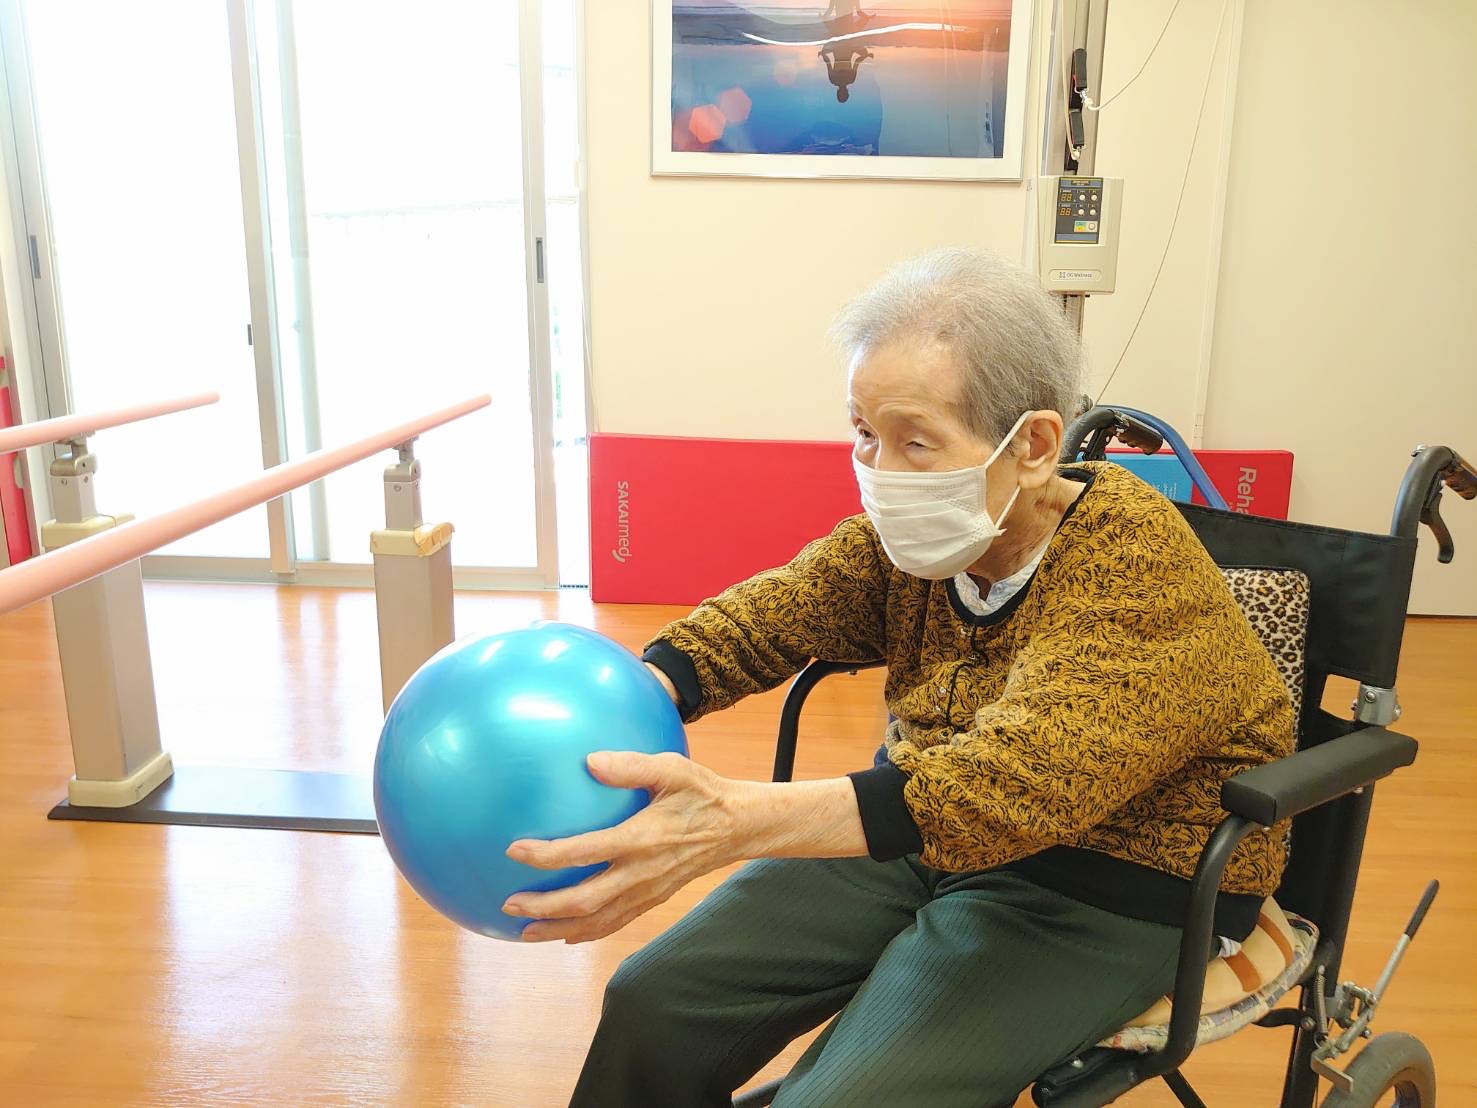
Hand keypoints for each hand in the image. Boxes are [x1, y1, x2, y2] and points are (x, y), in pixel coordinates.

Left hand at [502, 751, 749, 943]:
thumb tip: (590, 760)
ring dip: (558, 929)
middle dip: (544, 908)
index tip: (515, 851)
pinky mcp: (654, 899)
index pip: (585, 852)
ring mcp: (648, 891)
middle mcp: (642, 872)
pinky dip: (588, 933)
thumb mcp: (673, 769)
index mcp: (641, 838)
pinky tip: (566, 935)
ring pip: (597, 921)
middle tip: (509, 905)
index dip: (548, 855)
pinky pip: (616, 923)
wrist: (738, 827)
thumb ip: (632, 765)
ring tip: (524, 932)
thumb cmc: (702, 792)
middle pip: (585, 901)